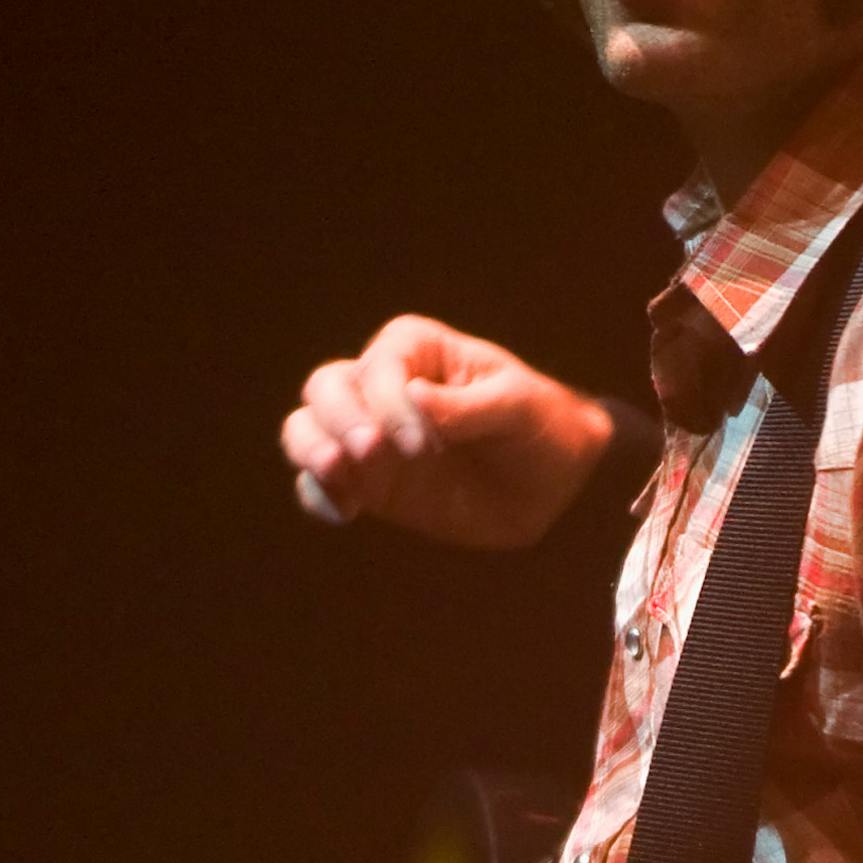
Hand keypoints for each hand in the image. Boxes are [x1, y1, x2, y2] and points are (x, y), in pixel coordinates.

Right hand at [281, 314, 615, 550]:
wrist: (555, 484)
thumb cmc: (539, 426)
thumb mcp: (516, 408)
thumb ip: (466, 407)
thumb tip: (412, 395)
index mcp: (416, 350)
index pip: (378, 368)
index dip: (388, 403)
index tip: (422, 444)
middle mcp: (382, 386)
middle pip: (325, 388)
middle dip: (339, 419)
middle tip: (369, 453)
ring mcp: (370, 435)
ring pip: (307, 428)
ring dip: (312, 449)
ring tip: (337, 474)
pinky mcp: (369, 483)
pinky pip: (319, 483)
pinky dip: (317, 494)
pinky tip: (343, 512)